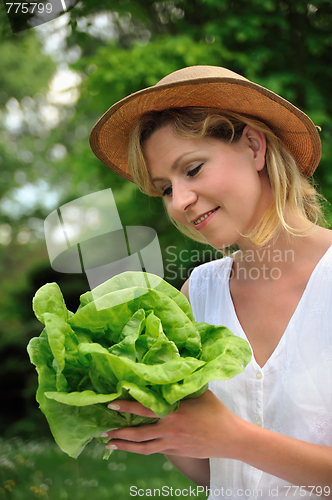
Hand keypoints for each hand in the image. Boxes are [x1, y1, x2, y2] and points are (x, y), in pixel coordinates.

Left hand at [103, 389, 241, 457]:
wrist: (230, 438)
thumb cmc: (216, 412)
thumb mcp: (199, 393)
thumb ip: (182, 385)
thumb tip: (170, 371)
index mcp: (174, 411)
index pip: (144, 408)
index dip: (126, 405)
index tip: (111, 403)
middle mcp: (169, 428)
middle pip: (138, 433)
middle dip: (119, 431)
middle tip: (102, 430)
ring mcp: (171, 442)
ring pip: (142, 447)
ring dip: (124, 445)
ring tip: (109, 443)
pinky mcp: (175, 451)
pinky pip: (153, 451)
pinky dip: (139, 449)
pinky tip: (131, 448)